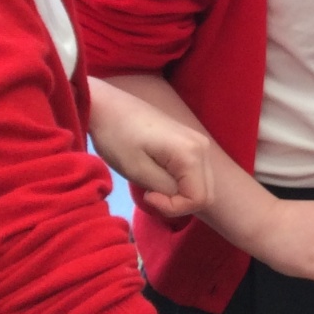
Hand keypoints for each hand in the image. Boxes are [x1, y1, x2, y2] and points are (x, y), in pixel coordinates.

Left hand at [86, 78, 213, 217]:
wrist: (108, 107)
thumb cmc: (116, 137)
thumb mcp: (136, 169)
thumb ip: (165, 188)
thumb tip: (179, 196)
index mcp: (192, 154)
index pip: (199, 198)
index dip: (174, 207)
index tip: (148, 196)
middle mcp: (203, 148)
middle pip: (205, 193)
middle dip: (177, 203)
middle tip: (149, 194)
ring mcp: (200, 144)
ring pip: (201, 185)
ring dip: (178, 194)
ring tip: (152, 184)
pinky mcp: (191, 143)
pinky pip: (195, 174)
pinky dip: (179, 184)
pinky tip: (158, 175)